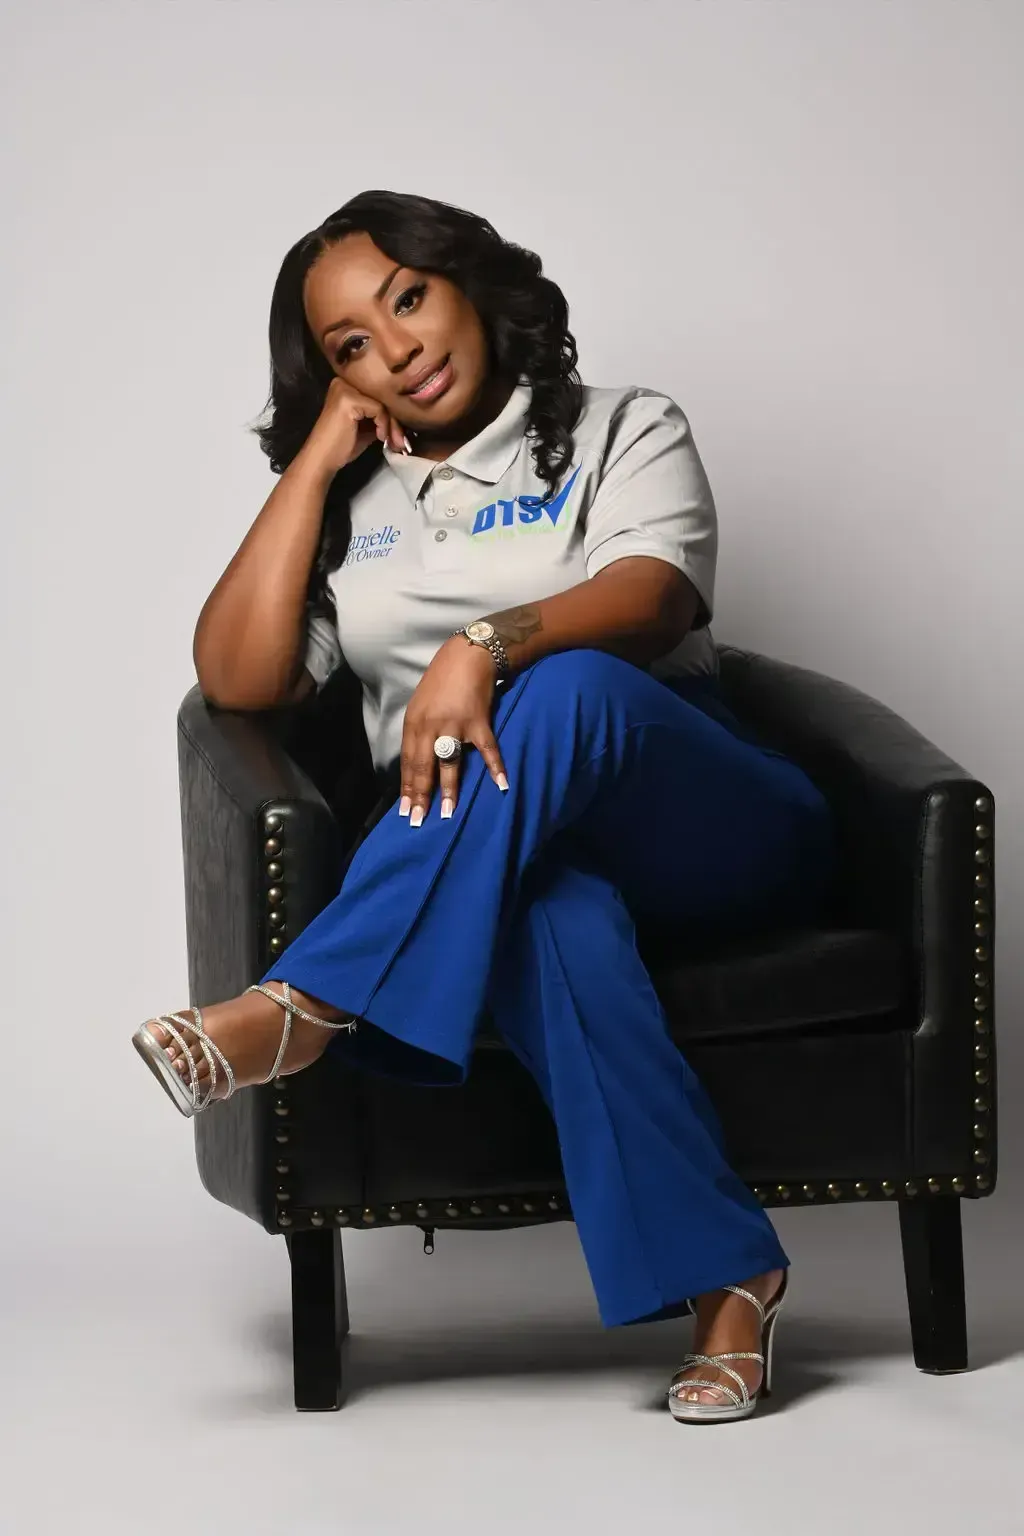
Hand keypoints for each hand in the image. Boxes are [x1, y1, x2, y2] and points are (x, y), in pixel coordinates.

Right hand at [304, 377, 410, 477]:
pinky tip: (379, 437)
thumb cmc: (342, 446)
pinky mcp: (348, 400)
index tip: (398, 435)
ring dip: (391, 425)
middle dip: (394, 421)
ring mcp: (345, 389)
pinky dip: (383, 424)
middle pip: (381, 397)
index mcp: (346, 384)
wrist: (322, 460)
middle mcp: (344, 381)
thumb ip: (379, 416)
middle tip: (400, 441)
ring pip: (382, 403)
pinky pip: (378, 409)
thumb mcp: (365, 426)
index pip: (377, 394)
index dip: (391, 414)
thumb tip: (401, 414)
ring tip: (392, 441)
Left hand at [399, 637, 509, 824]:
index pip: (408, 762)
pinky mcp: (478, 722)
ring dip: (448, 790)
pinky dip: (495, 767)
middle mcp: (430, 726)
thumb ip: (419, 732)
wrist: (467, 656)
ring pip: (449, 763)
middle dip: (420, 795)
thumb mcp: (420, 705)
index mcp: (414, 723)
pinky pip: (487, 749)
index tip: (405, 809)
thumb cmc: (441, 680)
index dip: (407, 787)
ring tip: (446, 812)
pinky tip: (501, 784)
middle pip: (423, 767)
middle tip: (418, 820)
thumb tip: (418, 760)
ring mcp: (454, 725)